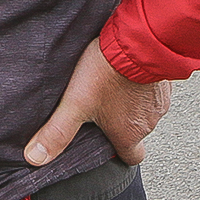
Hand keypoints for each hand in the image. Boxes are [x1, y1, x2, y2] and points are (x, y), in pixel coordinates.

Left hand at [24, 36, 170, 168]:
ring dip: (131, 104)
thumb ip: (56, 132)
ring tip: (111, 88)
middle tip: (102, 111)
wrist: (137, 41)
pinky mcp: (164, 83)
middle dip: (120, 125)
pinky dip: (141, 87)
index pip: (130, 158)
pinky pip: (153, 91)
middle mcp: (148, 122)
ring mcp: (159, 102)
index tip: (105, 143)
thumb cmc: (108, 72)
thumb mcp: (76, 103)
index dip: (118, 153)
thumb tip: (35, 157)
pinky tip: (126, 73)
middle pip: (135, 133)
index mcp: (129, 134)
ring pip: (145, 111)